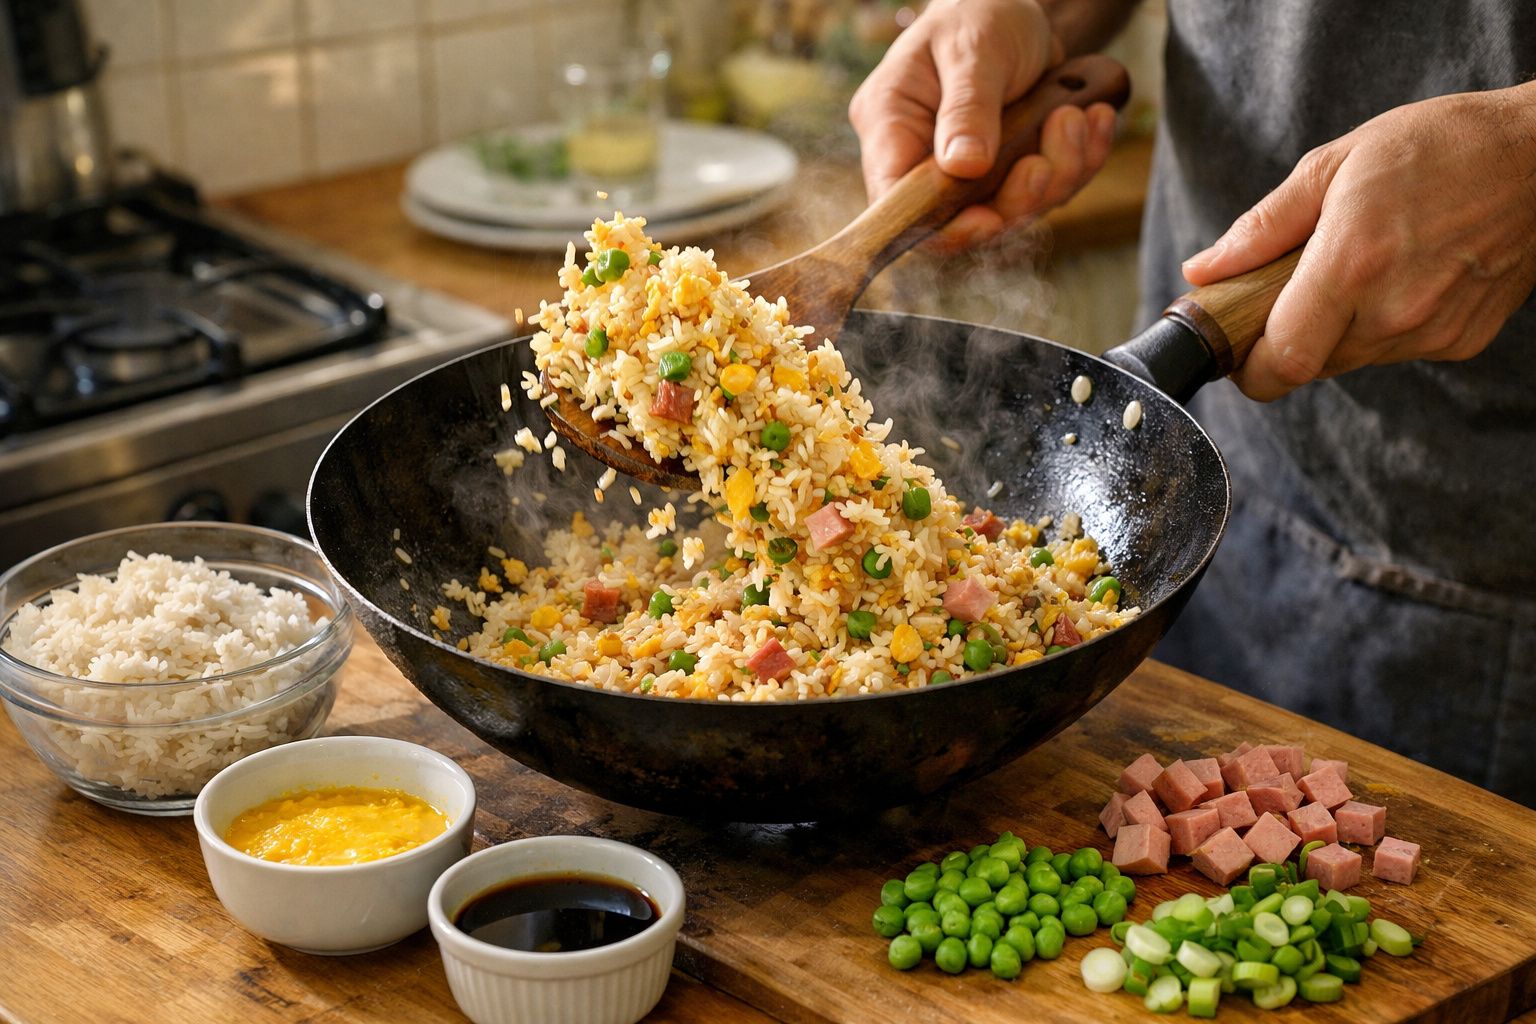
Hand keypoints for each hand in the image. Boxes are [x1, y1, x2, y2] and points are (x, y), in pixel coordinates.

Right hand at [847, 0, 1117, 250]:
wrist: (1016, 4)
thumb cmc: (979, 14)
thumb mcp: (972, 51)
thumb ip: (967, 109)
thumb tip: (963, 167)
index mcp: (890, 126)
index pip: (897, 202)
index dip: (939, 227)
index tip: (989, 218)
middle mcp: (923, 157)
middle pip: (960, 218)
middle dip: (1017, 198)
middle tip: (1046, 161)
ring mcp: (969, 168)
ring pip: (1013, 208)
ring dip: (1058, 172)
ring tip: (1076, 117)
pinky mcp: (1009, 169)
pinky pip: (1047, 188)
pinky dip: (1080, 160)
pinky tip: (1094, 118)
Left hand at [1183, 84, 1535, 400]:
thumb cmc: (1441, 147)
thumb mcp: (1335, 165)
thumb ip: (1263, 227)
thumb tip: (1204, 270)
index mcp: (1352, 265)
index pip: (1281, 361)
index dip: (1248, 368)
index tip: (1236, 347)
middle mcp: (1394, 310)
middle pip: (1310, 366)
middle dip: (1287, 339)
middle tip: (1289, 293)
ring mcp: (1434, 331)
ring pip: (1352, 361)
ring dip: (1335, 331)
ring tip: (1357, 270)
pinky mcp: (1462, 339)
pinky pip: (1397, 351)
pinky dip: (1382, 326)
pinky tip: (1402, 277)